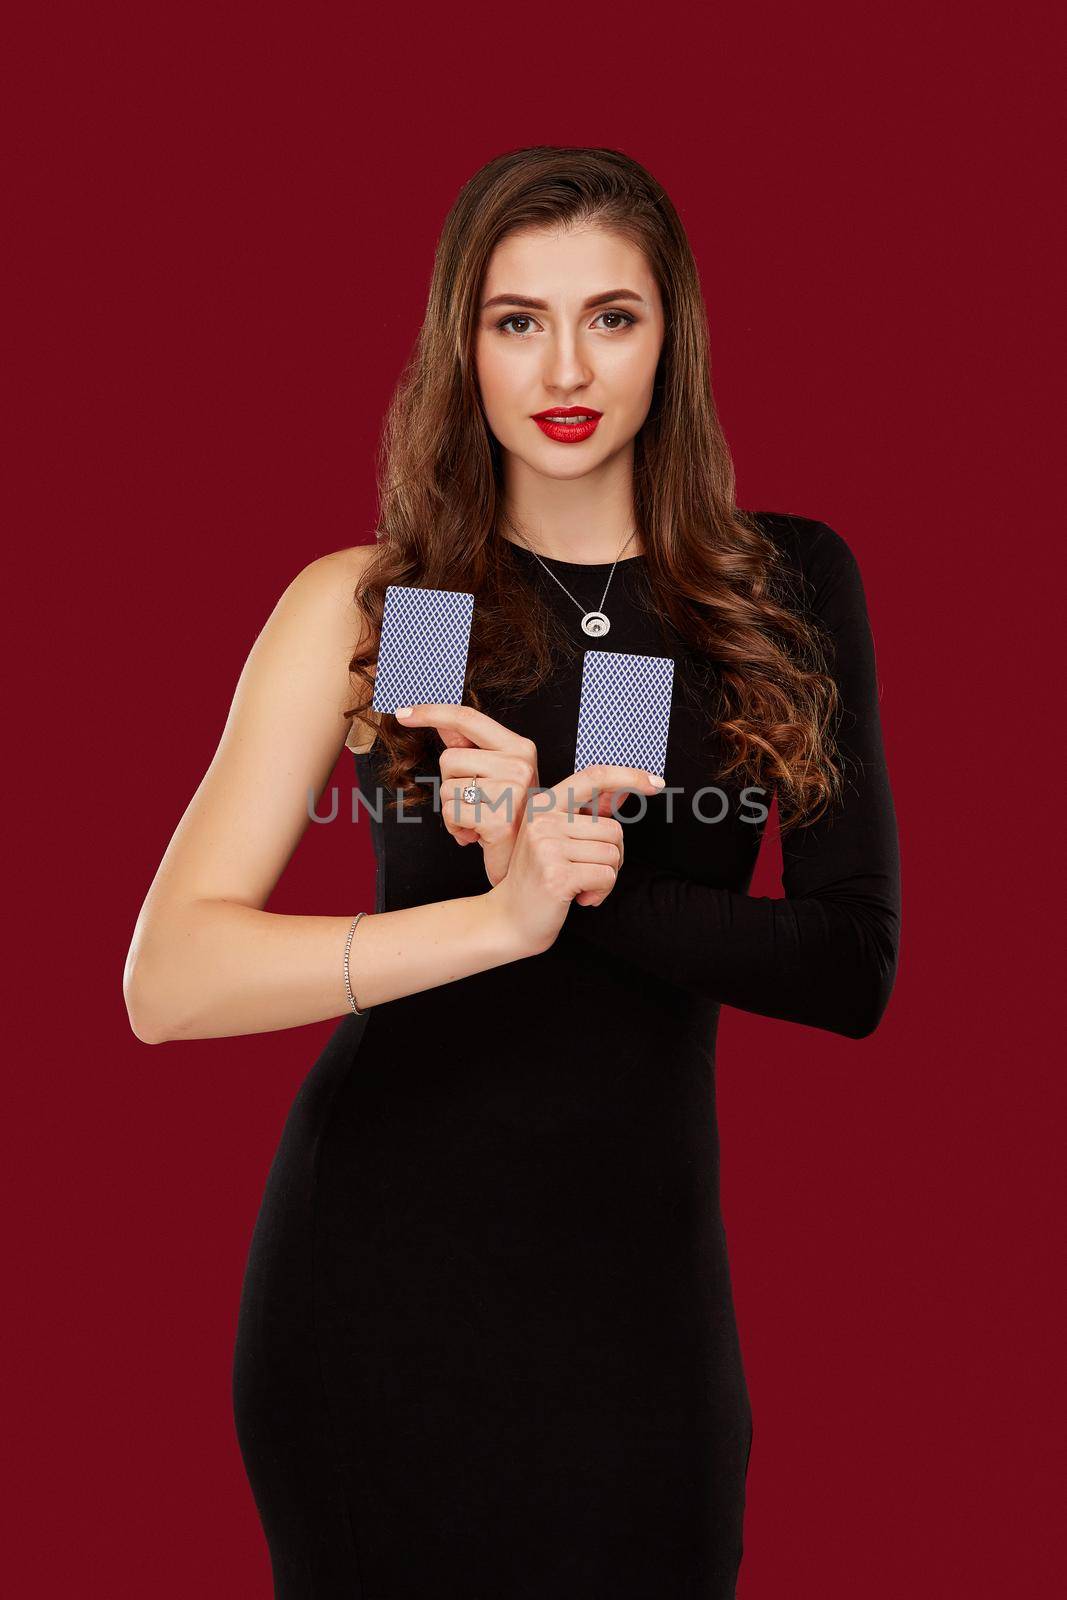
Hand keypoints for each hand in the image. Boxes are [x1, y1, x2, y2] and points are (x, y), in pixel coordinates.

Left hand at [395, 703, 537, 885]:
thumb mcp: (496, 777)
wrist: (527, 861)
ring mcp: (512, 791)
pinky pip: (451, 812)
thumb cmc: (508, 818)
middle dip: (451, 784)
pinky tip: (475, 835)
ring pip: (447, 788)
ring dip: (453, 809)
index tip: (402, 713)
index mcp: (520, 747)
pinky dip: (454, 827)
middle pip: (449, 758)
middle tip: (477, 803)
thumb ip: (471, 749)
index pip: (468, 718)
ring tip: (477, 821)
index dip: (431, 712)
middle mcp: (520, 764)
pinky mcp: (499, 820)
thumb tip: (441, 722)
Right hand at [488, 764, 665, 954]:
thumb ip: (589, 814)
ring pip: (613, 854)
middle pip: (613, 829)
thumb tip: (625, 791)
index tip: (656, 783)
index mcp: (544, 805)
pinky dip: (601, 892)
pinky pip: (606, 876)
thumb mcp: (558, 839)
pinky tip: (580, 898)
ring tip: (581, 886)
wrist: (509, 919)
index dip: (628, 776)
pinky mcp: (557, 875)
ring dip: (606, 878)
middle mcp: (543, 820)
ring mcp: (547, 847)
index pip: (593, 777)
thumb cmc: (538, 879)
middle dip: (612, 857)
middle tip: (586, 872)